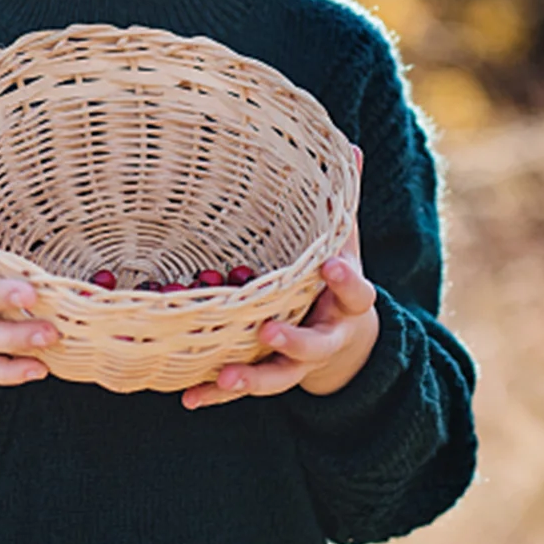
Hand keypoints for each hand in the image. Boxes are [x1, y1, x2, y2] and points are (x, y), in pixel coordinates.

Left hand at [181, 145, 376, 410]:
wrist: (349, 344)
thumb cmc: (335, 278)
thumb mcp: (345, 241)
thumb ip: (342, 203)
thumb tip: (347, 145)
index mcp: (347, 301)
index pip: (355, 291)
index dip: (344, 280)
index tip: (328, 266)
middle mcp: (326, 336)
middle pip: (316, 344)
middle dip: (294, 340)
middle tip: (269, 330)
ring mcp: (298, 363)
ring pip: (279, 375)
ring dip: (251, 378)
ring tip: (224, 376)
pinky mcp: (270, 376)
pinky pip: (243, 388)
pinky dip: (216, 394)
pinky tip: (189, 398)